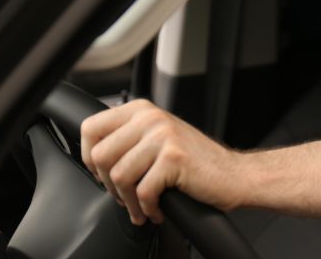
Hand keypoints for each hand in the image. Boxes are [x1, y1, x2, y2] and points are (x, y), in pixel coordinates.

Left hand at [80, 99, 239, 224]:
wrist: (233, 175)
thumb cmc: (195, 162)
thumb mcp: (158, 138)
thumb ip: (128, 137)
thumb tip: (92, 153)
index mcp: (142, 110)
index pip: (90, 127)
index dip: (88, 157)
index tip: (102, 173)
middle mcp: (151, 117)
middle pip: (100, 156)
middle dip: (108, 185)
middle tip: (124, 196)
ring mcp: (163, 136)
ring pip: (119, 176)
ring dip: (128, 201)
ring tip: (141, 207)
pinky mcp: (174, 157)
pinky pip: (143, 191)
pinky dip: (147, 208)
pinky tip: (156, 210)